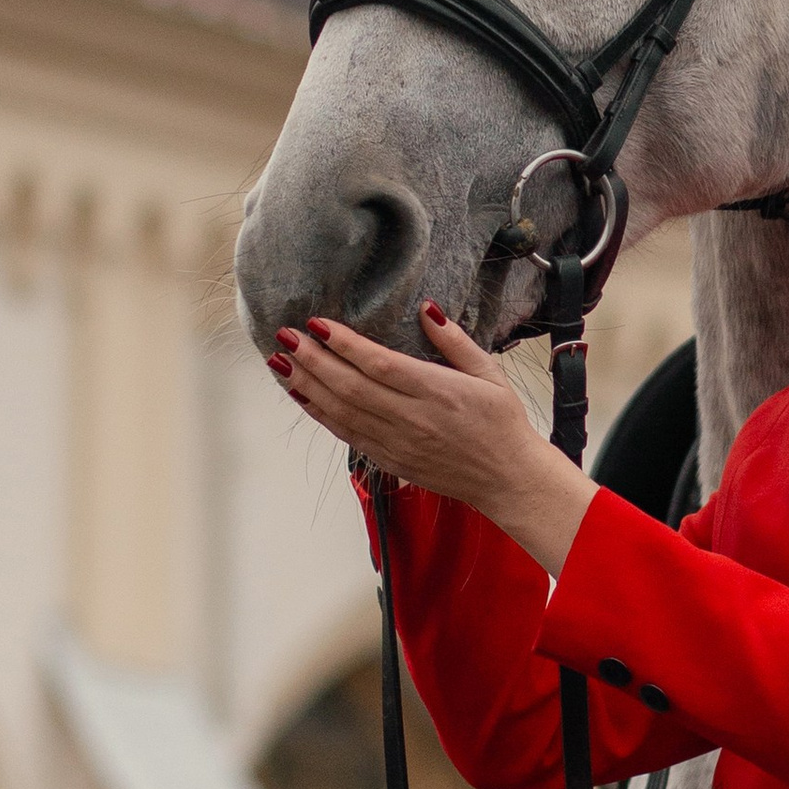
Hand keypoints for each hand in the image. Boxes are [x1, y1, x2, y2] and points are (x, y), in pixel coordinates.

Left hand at [268, 308, 597, 577]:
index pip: (379, 364)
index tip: (317, 323)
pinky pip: (348, 434)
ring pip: (342, 412)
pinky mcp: (390, 460)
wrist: (507, 479)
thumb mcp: (490, 373)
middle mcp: (412, 419)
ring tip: (280, 363)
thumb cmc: (502, 423)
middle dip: (313, 360)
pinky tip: (303, 396)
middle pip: (351, 387)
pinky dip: (321, 414)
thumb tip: (426, 309)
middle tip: (285, 337)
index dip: (344, 344)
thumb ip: (455, 341)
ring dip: (307, 386)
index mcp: (438, 392)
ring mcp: (398, 443)